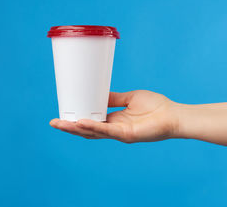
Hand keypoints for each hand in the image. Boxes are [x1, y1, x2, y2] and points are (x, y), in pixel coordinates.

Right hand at [50, 90, 178, 142]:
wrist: (173, 115)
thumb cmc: (154, 106)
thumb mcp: (129, 98)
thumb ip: (114, 98)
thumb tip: (98, 92)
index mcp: (113, 120)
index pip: (91, 122)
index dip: (76, 119)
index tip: (63, 113)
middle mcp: (113, 128)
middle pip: (87, 130)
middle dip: (69, 127)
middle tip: (53, 122)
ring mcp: (118, 133)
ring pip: (92, 132)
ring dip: (75, 128)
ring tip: (59, 124)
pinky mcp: (126, 134)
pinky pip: (106, 130)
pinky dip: (93, 126)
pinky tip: (80, 122)